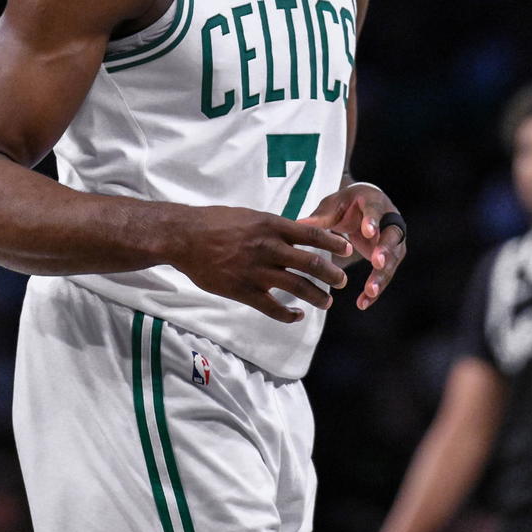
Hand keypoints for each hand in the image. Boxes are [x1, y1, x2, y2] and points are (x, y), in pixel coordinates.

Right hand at [172, 206, 353, 322]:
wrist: (185, 237)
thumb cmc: (215, 222)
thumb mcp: (249, 216)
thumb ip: (272, 227)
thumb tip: (295, 233)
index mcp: (271, 225)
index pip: (311, 234)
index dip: (333, 243)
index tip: (346, 249)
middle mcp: (268, 248)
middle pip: (311, 263)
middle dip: (331, 274)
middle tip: (342, 281)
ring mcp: (256, 271)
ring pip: (297, 287)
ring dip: (317, 296)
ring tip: (327, 302)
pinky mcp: (243, 290)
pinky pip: (273, 307)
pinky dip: (288, 314)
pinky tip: (297, 315)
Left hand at [300, 182, 405, 309]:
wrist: (362, 208)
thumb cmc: (346, 205)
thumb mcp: (333, 206)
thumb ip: (321, 217)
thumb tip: (298, 225)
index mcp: (374, 201)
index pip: (376, 210)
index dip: (373, 221)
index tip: (368, 233)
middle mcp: (390, 220)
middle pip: (392, 236)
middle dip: (385, 251)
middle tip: (377, 263)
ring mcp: (393, 240)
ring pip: (392, 259)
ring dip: (381, 276)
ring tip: (370, 291)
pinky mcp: (390, 257)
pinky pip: (385, 274)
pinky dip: (375, 288)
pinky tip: (364, 302)